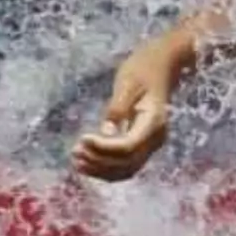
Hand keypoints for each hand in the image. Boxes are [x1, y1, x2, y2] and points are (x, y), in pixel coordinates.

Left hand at [73, 36, 184, 180]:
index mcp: (154, 122)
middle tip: (74, 152)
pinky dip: (107, 168)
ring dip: (101, 169)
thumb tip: (105, 132)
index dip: (103, 147)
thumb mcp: (127, 83)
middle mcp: (156, 138)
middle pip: (127, 162)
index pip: (128, 146)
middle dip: (99, 160)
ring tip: (77, 161)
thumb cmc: (143, 69)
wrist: (161, 65)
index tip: (82, 138)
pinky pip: (127, 164)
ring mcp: (152, 144)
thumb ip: (117, 108)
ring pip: (127, 169)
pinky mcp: (144, 145)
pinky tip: (88, 163)